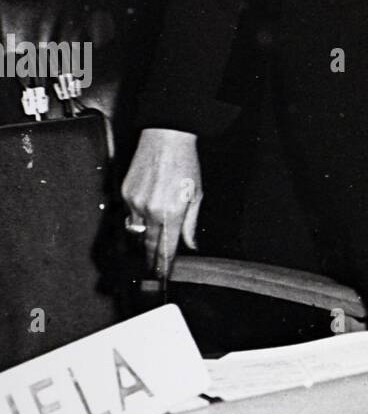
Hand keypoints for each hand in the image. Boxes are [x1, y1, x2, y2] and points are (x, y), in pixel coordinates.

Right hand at [121, 128, 201, 278]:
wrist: (166, 137)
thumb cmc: (185, 162)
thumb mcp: (196, 194)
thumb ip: (192, 222)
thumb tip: (190, 244)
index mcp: (170, 213)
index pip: (164, 249)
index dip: (162, 266)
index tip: (161, 276)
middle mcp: (149, 210)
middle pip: (147, 244)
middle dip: (150, 257)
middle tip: (152, 266)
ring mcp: (133, 202)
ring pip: (135, 230)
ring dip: (143, 236)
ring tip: (151, 238)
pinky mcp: (123, 193)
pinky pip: (129, 213)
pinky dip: (137, 216)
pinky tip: (146, 208)